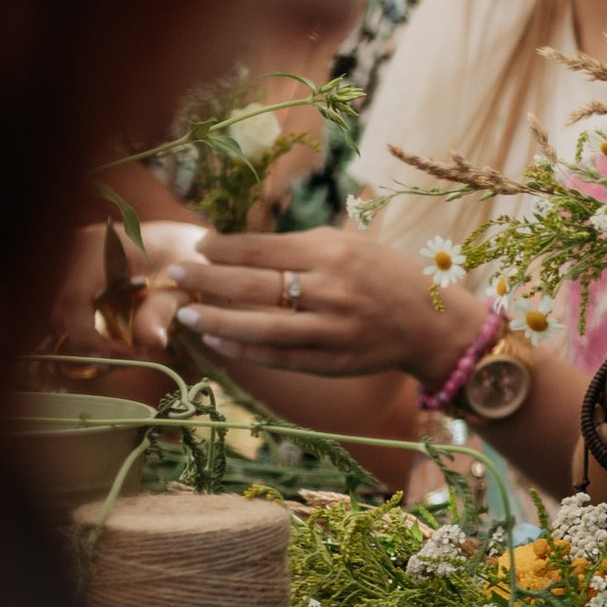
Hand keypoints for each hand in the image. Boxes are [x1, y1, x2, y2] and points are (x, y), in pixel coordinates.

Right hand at [48, 216, 199, 368]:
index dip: (89, 337)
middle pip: (63, 309)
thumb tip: (151, 342)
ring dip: (89, 334)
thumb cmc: (185, 256)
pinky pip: (73, 304)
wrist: (183, 239)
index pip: (74, 301)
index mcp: (98, 248)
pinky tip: (119, 331)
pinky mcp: (77, 268)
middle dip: (91, 340)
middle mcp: (77, 248)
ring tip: (127, 345)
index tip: (122, 355)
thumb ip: (162, 311)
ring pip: (64, 310)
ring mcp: (73, 257)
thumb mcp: (180, 284)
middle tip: (130, 353)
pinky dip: (90, 323)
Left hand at [171, 222, 454, 380]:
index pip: (262, 248)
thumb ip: (301, 246)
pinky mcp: (333, 361)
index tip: (198, 246)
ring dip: (217, 319)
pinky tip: (217, 340)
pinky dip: (244, 349)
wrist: (433, 321)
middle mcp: (330, 289)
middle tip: (174, 273)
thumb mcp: (351, 244)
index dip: (223, 248)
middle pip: (254, 285)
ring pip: (261, 326)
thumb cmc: (386, 275)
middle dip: (206, 278)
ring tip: (184, 312)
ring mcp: (331, 329)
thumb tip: (242, 247)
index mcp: (332, 252)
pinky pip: (279, 356)